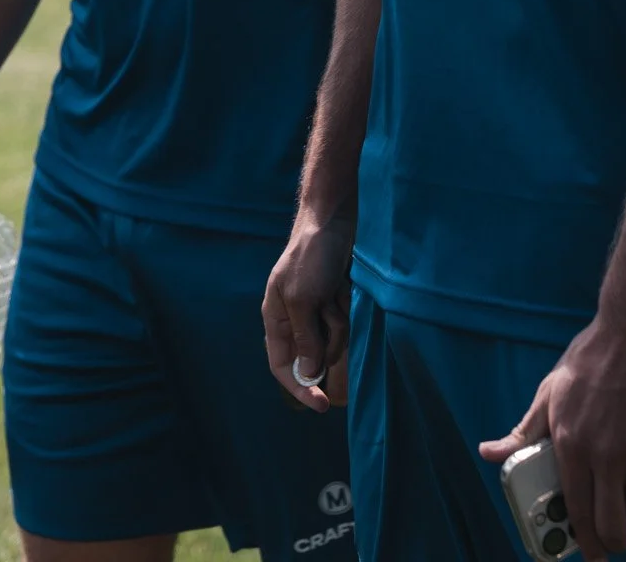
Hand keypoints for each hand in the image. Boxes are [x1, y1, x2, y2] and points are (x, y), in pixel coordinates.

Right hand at [262, 206, 355, 413]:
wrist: (336, 220)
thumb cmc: (311, 255)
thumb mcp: (302, 298)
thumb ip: (304, 338)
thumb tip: (308, 374)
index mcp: (276, 319)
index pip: (281, 366)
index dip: (299, 388)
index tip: (321, 405)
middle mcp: (296, 319)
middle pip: (314, 357)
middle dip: (328, 344)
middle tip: (333, 318)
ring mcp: (319, 311)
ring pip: (334, 342)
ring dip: (340, 323)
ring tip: (338, 294)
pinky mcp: (338, 303)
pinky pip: (347, 325)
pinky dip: (349, 311)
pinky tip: (346, 289)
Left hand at [479, 314, 625, 559]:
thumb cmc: (591, 355)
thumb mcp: (551, 389)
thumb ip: (524, 429)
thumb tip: (487, 453)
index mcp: (569, 443)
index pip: (576, 510)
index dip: (585, 542)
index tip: (592, 555)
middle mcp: (603, 454)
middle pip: (613, 524)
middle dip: (615, 541)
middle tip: (617, 538)